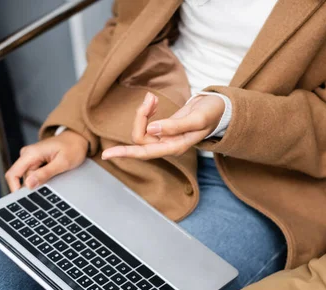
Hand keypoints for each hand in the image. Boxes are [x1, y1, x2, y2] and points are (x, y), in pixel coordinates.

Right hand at [5, 130, 87, 191]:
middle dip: (35, 185)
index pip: (12, 174)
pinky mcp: (34, 161)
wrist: (77, 138)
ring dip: (40, 181)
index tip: (24, 199)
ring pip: (29, 178)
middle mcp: (27, 155)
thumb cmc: (72, 147)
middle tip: (53, 183)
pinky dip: (42, 178)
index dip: (15, 189)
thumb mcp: (62, 163)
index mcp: (30, 153)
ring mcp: (30, 158)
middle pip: (22, 178)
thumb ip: (45, 174)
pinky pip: (34, 174)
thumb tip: (28, 185)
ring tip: (56, 174)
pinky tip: (53, 173)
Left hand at [101, 92, 224, 160]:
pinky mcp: (162, 129)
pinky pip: (146, 123)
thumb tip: (152, 130)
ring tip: (153, 98)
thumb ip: (175, 126)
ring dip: (144, 112)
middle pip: (140, 137)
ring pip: (142, 129)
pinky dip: (147, 111)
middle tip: (151, 98)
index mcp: (175, 146)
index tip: (106, 155)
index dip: (125, 153)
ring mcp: (164, 138)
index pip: (145, 151)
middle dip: (140, 117)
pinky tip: (153, 102)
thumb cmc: (212, 114)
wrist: (219, 108)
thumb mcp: (197, 118)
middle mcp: (167, 145)